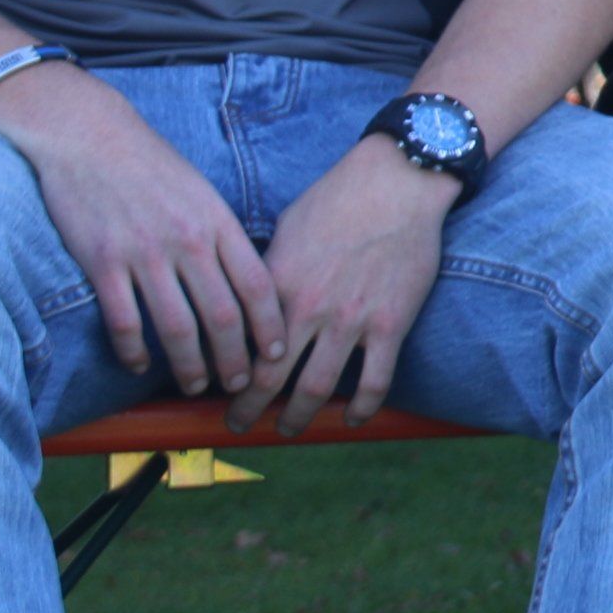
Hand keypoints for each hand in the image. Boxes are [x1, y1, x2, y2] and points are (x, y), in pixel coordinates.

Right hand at [0, 63, 282, 398]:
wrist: (88, 134)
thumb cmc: (150, 165)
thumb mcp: (202, 193)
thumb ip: (223, 236)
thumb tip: (245, 283)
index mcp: (218, 222)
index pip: (258, 286)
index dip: (271, 328)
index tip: (275, 356)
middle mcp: (188, 240)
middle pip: (222, 316)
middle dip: (234, 360)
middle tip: (238, 386)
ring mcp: (144, 252)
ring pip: (176, 327)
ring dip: (189, 366)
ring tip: (194, 385)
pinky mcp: (102, 261)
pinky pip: (123, 320)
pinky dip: (133, 350)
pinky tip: (139, 365)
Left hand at [232, 135, 456, 432]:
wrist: (398, 182)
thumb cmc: (338, 198)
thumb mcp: (286, 230)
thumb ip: (267, 271)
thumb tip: (249, 301)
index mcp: (277, 285)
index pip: (241, 346)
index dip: (225, 375)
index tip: (214, 389)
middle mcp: (310, 309)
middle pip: (270, 380)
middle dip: (247, 410)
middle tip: (235, 425)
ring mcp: (352, 321)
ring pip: (317, 389)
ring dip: (297, 418)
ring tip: (287, 430)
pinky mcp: (391, 324)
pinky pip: (376, 381)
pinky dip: (362, 409)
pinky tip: (351, 420)